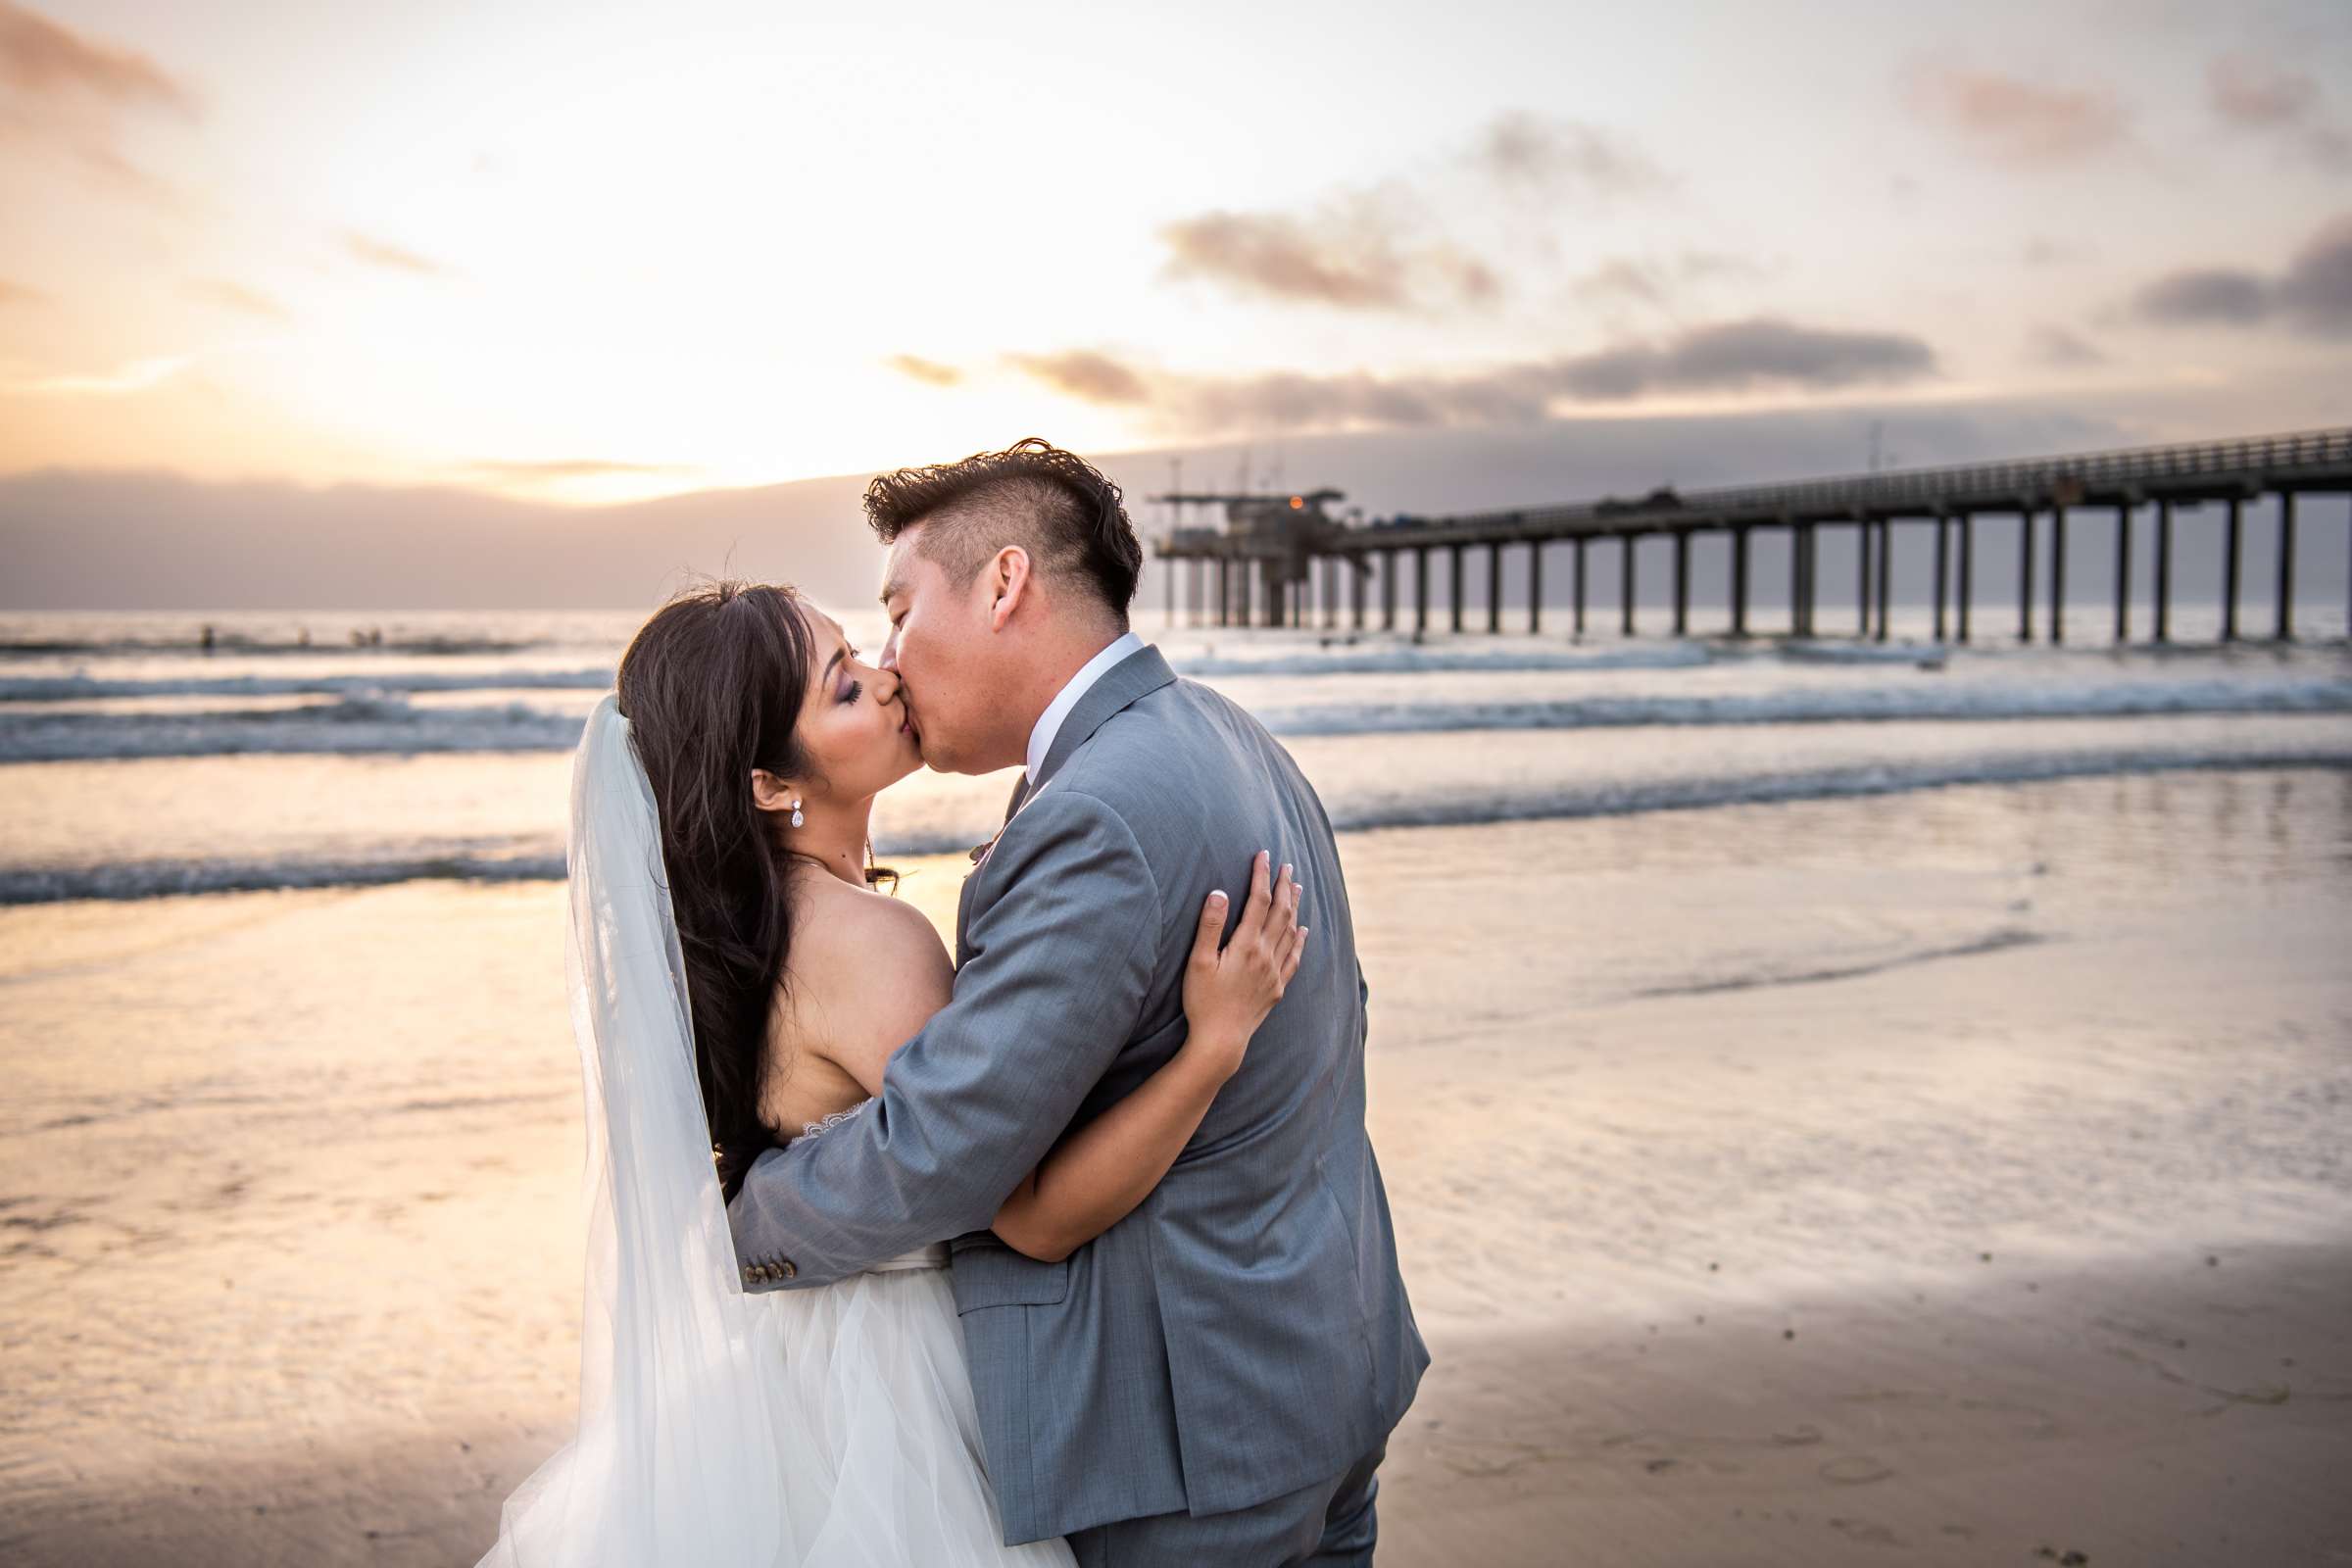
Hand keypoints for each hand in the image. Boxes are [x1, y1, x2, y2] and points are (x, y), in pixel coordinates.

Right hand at [1179, 850, 1305, 1082]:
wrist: (1221, 1041)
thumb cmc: (1203, 1001)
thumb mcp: (1198, 962)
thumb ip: (1210, 926)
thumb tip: (1219, 892)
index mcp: (1246, 945)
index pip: (1258, 901)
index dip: (1262, 875)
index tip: (1263, 854)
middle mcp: (1265, 955)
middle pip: (1280, 912)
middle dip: (1284, 885)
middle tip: (1287, 864)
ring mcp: (1274, 972)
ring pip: (1290, 931)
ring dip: (1294, 906)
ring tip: (1297, 887)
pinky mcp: (1277, 987)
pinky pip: (1294, 958)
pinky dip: (1300, 939)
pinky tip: (1302, 929)